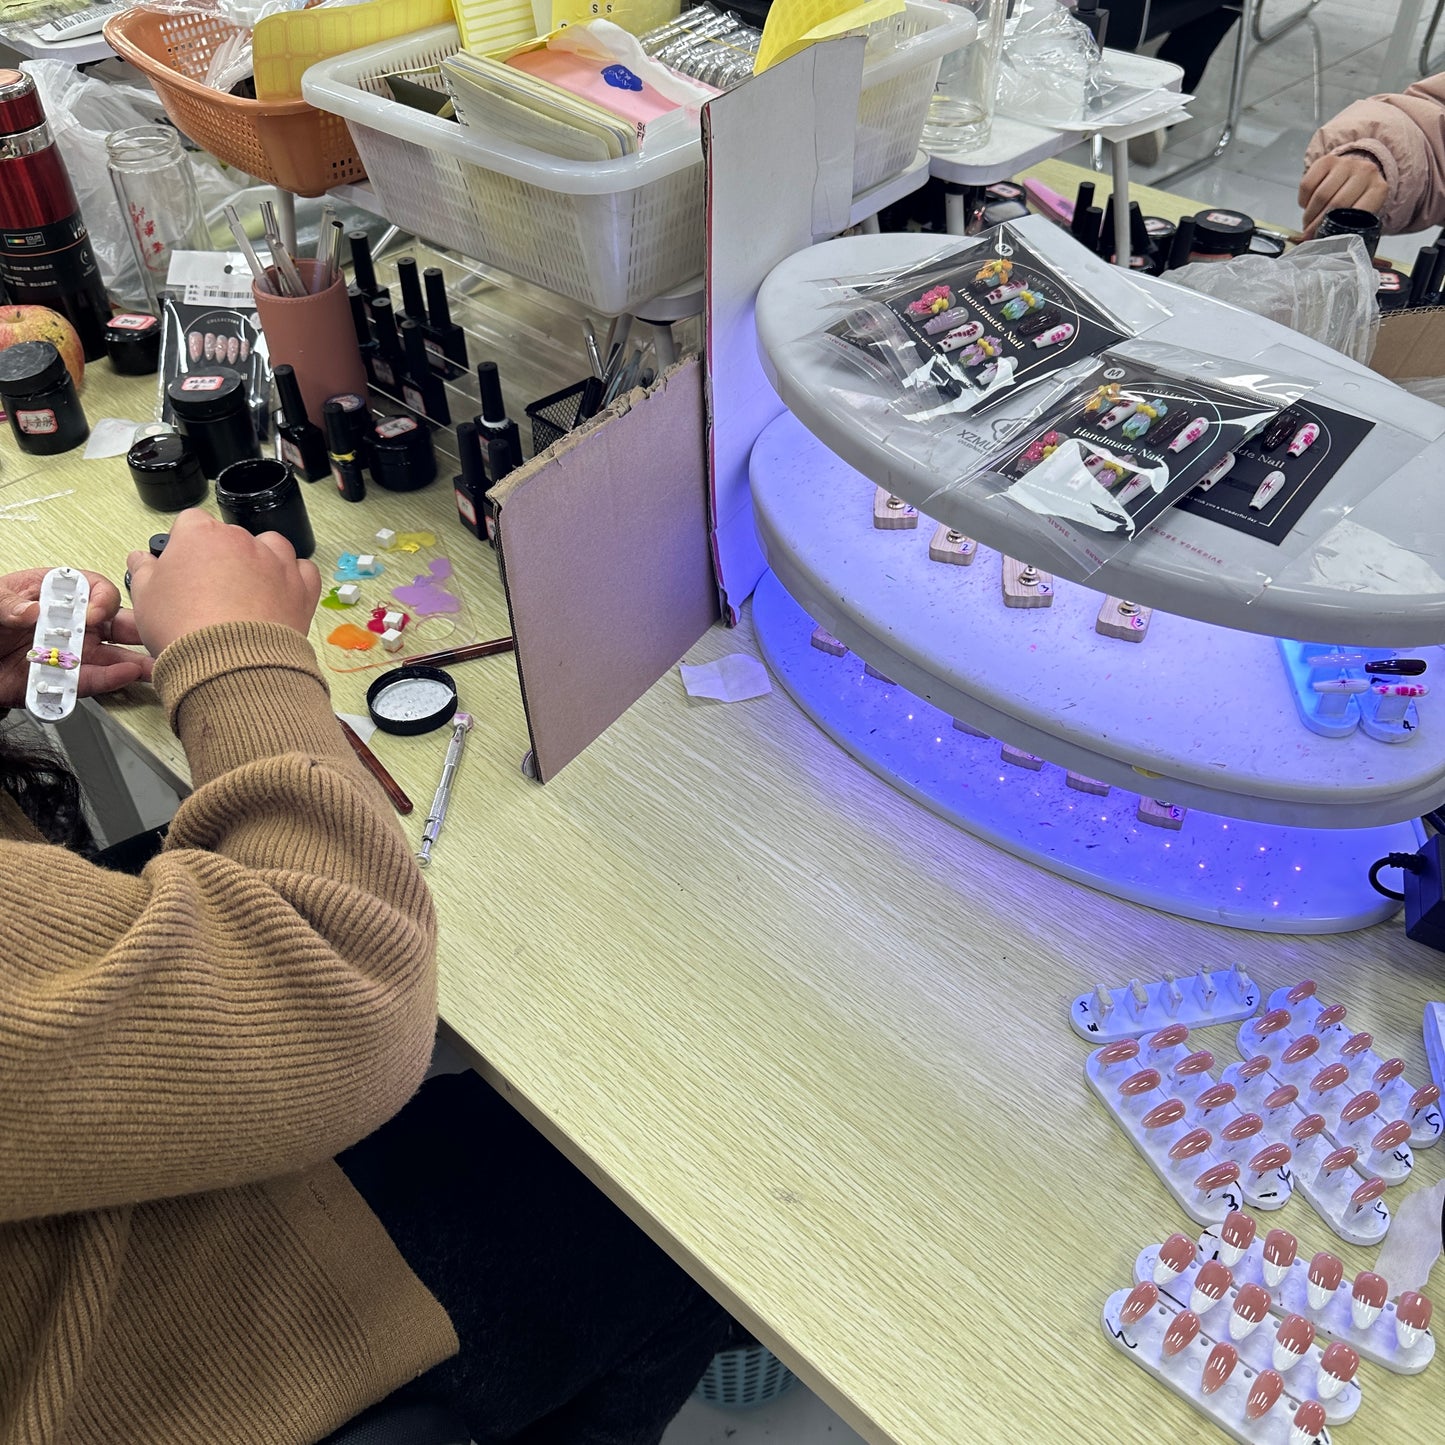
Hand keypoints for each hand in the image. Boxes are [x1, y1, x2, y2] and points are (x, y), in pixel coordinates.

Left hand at [0, 568, 151, 710]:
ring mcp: (73, 653)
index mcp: (57, 595)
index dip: (102, 600)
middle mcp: (72, 624)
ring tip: (152, 665)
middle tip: (155, 636)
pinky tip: (125, 676)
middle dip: (139, 630)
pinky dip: (110, 680)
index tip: (93, 614)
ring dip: (136, 661)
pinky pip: (92, 680)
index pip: (95, 590)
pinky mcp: (66, 680)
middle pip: (116, 623)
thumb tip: (31, 610)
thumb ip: (7, 603)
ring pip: (114, 656)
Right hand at [126, 508, 320, 657]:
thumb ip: (144, 571)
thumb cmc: (183, 629)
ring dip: (261, 562)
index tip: (182, 566)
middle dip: (221, 558)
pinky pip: (303, 571)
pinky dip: (294, 579)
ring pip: (271, 548)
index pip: (190, 523)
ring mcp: (277, 563)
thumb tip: (142, 559)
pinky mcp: (302, 589)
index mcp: (201, 535)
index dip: (185, 545)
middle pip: (230, 537)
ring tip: (247, 593)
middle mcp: (243, 541)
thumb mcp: (145, 598)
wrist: (230, 664)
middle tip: (210, 591)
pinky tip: (281, 595)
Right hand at [1298, 152, 1388, 237]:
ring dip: (1309, 214)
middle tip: (1309, 234)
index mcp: (1378, 189)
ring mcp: (1346, 164)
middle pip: (1335, 204)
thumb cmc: (1356, 198)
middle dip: (1318, 223)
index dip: (1335, 229)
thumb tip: (1328, 244)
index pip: (1354, 213)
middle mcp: (1365, 172)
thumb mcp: (1360, 214)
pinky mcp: (1327, 160)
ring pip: (1320, 195)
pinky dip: (1303, 199)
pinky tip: (1307, 204)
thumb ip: (1351, 225)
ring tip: (1307, 222)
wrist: (1355, 173)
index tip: (1322, 239)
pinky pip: (1308, 184)